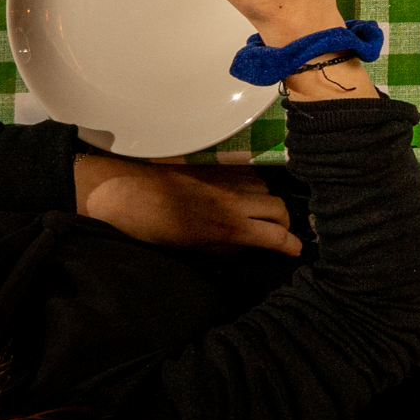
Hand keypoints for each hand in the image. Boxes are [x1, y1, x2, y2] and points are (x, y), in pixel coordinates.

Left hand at [75, 155, 300, 254]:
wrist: (124, 191)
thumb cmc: (152, 228)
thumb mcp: (190, 249)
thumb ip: (225, 248)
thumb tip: (250, 247)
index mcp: (229, 226)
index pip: (275, 235)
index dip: (290, 245)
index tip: (295, 252)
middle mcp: (236, 200)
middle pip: (280, 208)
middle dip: (284, 224)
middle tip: (275, 234)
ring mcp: (228, 180)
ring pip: (267, 189)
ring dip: (268, 204)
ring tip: (257, 215)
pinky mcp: (218, 167)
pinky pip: (249, 177)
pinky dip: (254, 189)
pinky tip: (240, 197)